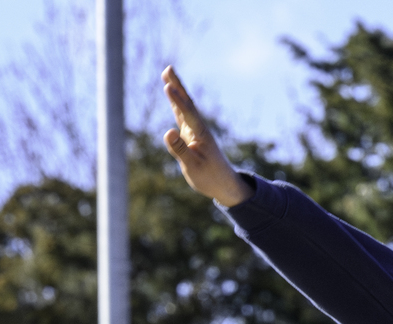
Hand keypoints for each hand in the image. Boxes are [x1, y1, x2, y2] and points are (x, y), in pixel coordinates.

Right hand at [161, 66, 253, 206]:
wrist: (224, 184)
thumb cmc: (210, 178)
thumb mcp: (193, 167)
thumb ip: (180, 150)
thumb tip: (168, 132)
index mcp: (201, 135)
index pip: (188, 114)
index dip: (177, 101)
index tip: (168, 86)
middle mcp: (199, 129)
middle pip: (187, 104)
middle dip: (178, 87)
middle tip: (169, 68)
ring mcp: (196, 131)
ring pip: (185, 107)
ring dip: (177, 90)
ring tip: (168, 75)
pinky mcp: (192, 135)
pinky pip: (183, 114)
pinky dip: (177, 102)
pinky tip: (173, 94)